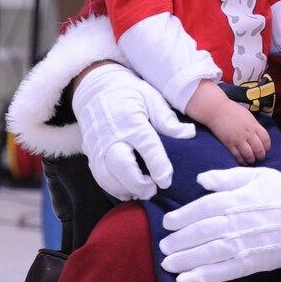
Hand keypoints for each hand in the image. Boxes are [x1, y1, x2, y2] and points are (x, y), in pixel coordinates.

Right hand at [72, 63, 195, 199]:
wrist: (95, 88)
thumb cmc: (129, 93)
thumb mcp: (152, 98)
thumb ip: (168, 119)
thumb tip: (189, 133)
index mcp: (131, 120)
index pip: (146, 146)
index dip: (158, 165)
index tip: (166, 180)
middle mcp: (112, 136)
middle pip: (122, 167)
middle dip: (138, 183)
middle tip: (154, 190)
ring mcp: (98, 146)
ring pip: (108, 177)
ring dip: (125, 189)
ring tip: (143, 192)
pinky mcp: (91, 154)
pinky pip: (100, 177)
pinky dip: (113, 188)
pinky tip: (128, 191)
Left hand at [160, 167, 280, 281]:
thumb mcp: (256, 176)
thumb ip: (227, 177)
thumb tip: (201, 179)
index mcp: (235, 199)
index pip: (201, 209)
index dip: (181, 216)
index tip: (167, 223)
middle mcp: (235, 222)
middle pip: (199, 232)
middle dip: (178, 240)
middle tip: (164, 246)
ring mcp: (242, 244)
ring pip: (206, 253)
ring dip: (184, 259)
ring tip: (168, 263)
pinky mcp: (251, 262)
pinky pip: (222, 271)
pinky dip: (201, 276)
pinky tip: (185, 279)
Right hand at [185, 81, 270, 164]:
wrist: (216, 109)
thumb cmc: (232, 110)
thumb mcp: (248, 116)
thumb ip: (254, 125)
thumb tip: (259, 135)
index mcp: (254, 125)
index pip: (266, 139)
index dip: (267, 146)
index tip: (265, 149)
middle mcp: (248, 133)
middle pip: (259, 149)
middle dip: (261, 156)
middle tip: (260, 158)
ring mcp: (238, 139)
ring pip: (249, 155)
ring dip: (251, 160)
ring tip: (251, 160)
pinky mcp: (229, 144)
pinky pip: (237, 156)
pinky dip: (241, 161)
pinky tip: (242, 161)